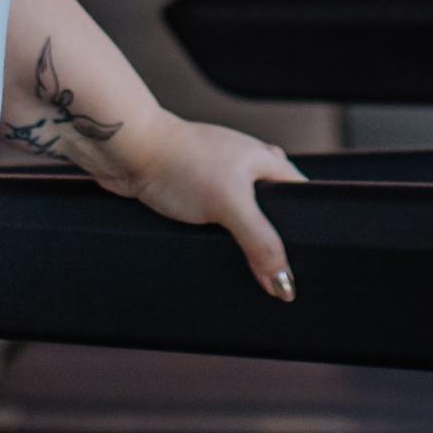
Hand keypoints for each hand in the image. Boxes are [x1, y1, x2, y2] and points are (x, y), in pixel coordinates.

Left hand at [95, 113, 303, 299]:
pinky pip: (209, 215)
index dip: (305, 222)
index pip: (300, 192)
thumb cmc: (179, 160)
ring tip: (235, 256)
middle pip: (270, 205)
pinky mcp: (188, 187)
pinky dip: (210, 231)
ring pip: (237, 212)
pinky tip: (205, 243)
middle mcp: (243, 164)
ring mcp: (214, 175)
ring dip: (236, 233)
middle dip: (269, 233)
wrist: (127, 150)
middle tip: (269, 265)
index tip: (304, 254)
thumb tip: (283, 281)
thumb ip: (261, 243)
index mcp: (265, 160)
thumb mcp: (232, 207)